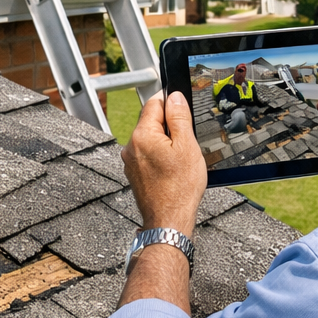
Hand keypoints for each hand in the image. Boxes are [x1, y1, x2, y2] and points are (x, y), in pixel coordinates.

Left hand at [120, 91, 206, 235]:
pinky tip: (171, 170)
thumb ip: (179, 117)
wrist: (168, 219)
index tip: (181, 108)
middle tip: (185, 142)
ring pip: (150, 139)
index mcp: (142, 135)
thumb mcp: (187, 146)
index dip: (170, 103)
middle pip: (151, 122)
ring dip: (165, 143)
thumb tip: (175, 98)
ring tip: (179, 160)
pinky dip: (160, 157)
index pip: (154, 103)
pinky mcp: (134, 173)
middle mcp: (131, 146)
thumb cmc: (179, 189)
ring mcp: (131, 161)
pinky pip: (148, 155)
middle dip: (169, 126)